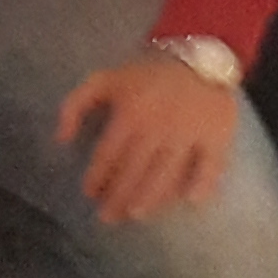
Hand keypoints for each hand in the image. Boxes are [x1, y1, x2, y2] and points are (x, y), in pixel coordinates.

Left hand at [56, 56, 241, 224]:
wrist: (197, 60)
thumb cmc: (145, 77)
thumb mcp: (102, 80)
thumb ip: (74, 105)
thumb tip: (60, 139)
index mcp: (129, 113)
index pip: (109, 153)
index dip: (97, 176)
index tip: (89, 194)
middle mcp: (158, 127)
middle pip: (135, 169)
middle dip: (119, 196)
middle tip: (108, 217)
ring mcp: (189, 134)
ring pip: (167, 173)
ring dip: (151, 198)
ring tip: (136, 215)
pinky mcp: (217, 137)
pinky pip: (210, 166)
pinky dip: (202, 184)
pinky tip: (191, 201)